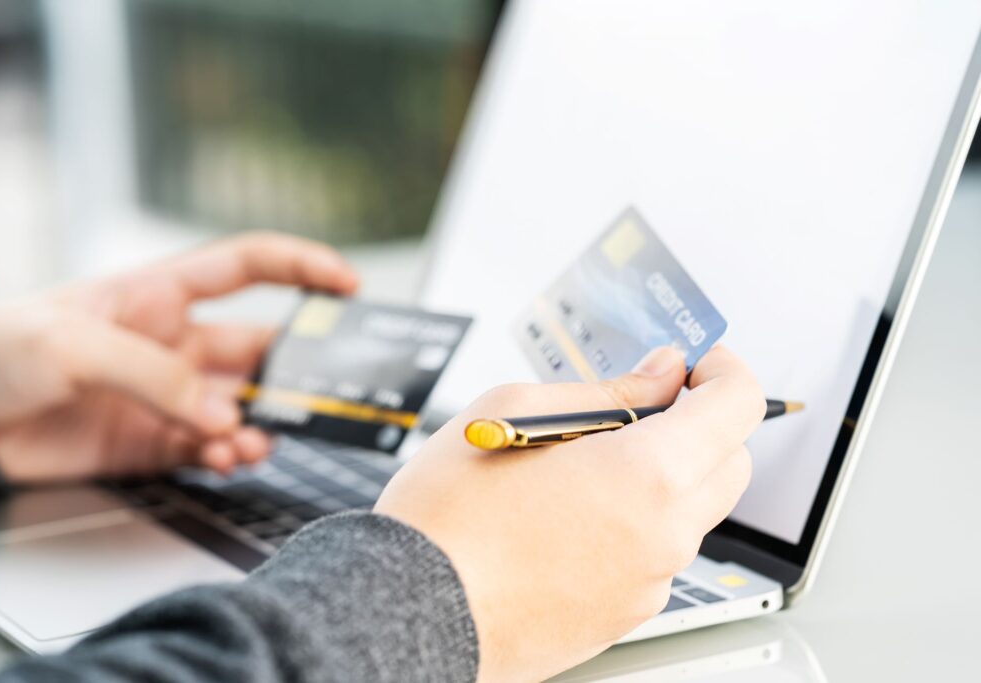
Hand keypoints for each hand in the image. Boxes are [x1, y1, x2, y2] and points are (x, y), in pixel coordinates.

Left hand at [0, 232, 357, 483]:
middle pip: (259, 350)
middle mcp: (175, 344)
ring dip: (258, 424)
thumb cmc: (0, 349)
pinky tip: (223, 458)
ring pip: (242, 407)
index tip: (348, 284)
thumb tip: (225, 415)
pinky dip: (227, 456)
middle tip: (319, 392)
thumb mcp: (76, 345)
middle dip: (294, 370)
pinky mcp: (155, 443)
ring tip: (249, 441)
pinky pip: (211, 448)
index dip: (303, 269)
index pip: (248, 267)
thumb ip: (156, 377)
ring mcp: (169, 396)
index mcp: (161, 295)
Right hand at [375, 345, 764, 681]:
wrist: (409, 610)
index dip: (722, 370)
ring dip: (662, 477)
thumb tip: (661, 374)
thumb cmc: (449, 513)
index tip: (695, 363)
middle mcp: (665, 534)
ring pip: (690, 513)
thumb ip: (608, 389)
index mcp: (649, 473)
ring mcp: (648, 582)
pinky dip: (633, 525)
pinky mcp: (624, 615)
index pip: (738, 405)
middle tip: (641, 408)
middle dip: (702, 424)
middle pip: (730, 464)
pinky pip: (653, 555)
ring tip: (579, 468)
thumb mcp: (517, 408)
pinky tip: (567, 518)